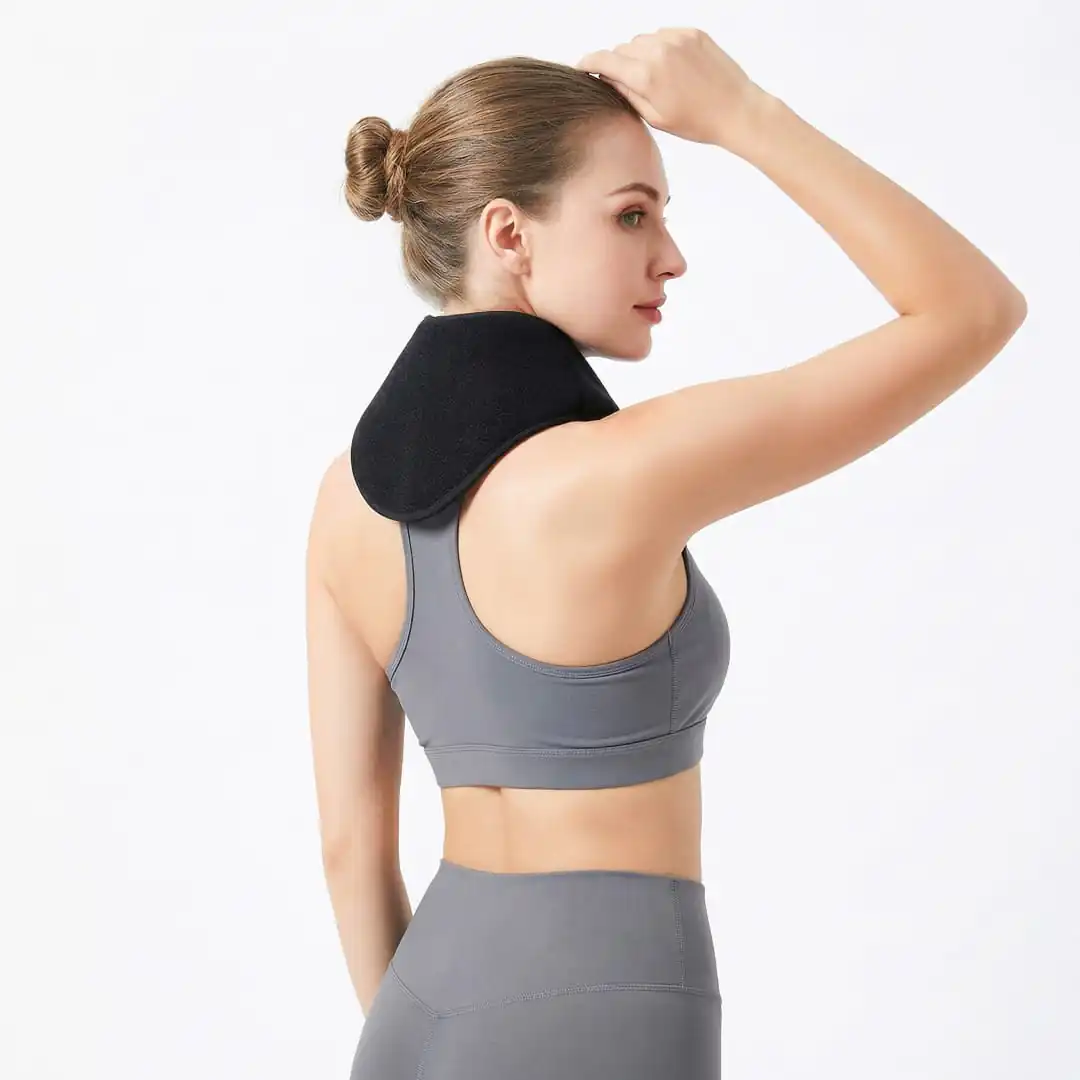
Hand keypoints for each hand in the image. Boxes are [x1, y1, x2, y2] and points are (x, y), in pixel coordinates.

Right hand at [574, 27, 765, 149]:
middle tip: (633, 85)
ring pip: (642, 40)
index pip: (605, 59)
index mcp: (646, 75)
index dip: (589, 63)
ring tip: (658, 79)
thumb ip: (627, 93)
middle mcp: (658, 50)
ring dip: (642, 55)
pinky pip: (664, 34)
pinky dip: (661, 47)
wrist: (736, 110)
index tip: (582, 67)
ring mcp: (677, 38)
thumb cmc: (697, 122)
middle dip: (621, 64)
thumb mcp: (655, 117)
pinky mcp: (692, 32)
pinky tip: (674, 68)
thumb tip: (607, 78)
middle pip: (623, 49)